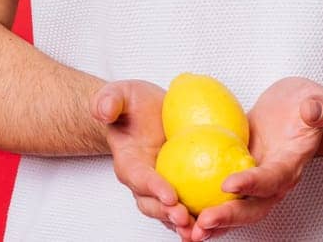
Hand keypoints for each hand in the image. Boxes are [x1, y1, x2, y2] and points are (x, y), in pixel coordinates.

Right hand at [92, 79, 195, 239]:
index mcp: (128, 163)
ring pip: (169, 212)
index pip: (139, 178)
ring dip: (183, 223)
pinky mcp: (179, 187)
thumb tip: (104, 111)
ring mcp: (160, 188)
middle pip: (152, 204)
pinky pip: (189, 204)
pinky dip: (200, 215)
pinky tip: (218, 218)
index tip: (170, 195)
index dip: (153, 188)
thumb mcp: (120, 94)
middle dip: (168, 214)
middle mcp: (143, 182)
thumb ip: (108, 101)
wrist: (145, 113)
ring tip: (200, 230)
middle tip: (186, 218)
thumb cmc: (132, 105)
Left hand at [188, 76, 322, 241]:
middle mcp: (273, 182)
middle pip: (252, 208)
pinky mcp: (239, 176)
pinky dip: (202, 206)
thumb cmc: (307, 105)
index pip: (273, 179)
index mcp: (291, 164)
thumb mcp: (316, 99)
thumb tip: (312, 111)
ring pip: (235, 210)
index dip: (253, 184)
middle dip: (228, 217)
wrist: (298, 112)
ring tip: (186, 230)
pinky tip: (177, 208)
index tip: (229, 183)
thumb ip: (318, 107)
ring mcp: (255, 182)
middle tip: (202, 222)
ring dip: (212, 223)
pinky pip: (221, 196)